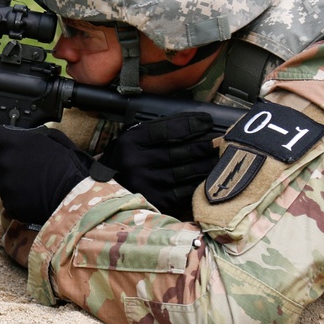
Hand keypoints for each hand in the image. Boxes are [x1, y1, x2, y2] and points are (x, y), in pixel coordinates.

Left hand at [0, 124, 94, 223]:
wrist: (75, 195)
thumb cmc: (68, 165)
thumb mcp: (52, 138)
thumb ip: (29, 136)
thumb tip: (21, 136)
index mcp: (12, 143)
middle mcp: (4, 163)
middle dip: (3, 162)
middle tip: (22, 165)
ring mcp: (5, 185)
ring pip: (0, 181)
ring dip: (11, 181)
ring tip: (33, 182)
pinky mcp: (9, 204)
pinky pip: (8, 199)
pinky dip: (18, 198)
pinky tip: (33, 194)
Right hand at [99, 112, 219, 218]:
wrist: (102, 190)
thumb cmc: (124, 161)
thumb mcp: (131, 140)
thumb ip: (156, 132)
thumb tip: (193, 124)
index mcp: (130, 142)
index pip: (165, 130)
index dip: (189, 125)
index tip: (208, 122)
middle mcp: (135, 162)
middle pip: (178, 152)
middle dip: (203, 146)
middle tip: (220, 141)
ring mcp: (144, 184)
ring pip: (183, 172)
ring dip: (206, 165)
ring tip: (220, 158)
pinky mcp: (153, 202)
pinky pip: (182, 192)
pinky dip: (198, 185)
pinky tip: (209, 179)